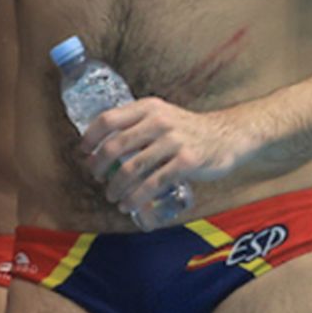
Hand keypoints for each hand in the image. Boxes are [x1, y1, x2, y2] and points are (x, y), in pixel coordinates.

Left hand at [80, 98, 249, 227]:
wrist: (228, 135)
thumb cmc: (188, 129)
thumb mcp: (162, 115)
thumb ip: (137, 124)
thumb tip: (103, 144)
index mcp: (147, 107)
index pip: (108, 119)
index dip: (90, 137)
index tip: (83, 151)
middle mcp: (158, 121)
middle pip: (115, 145)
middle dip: (99, 165)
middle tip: (95, 177)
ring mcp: (173, 142)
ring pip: (132, 168)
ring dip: (116, 186)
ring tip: (112, 196)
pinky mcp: (186, 163)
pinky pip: (153, 184)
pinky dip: (136, 197)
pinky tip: (129, 205)